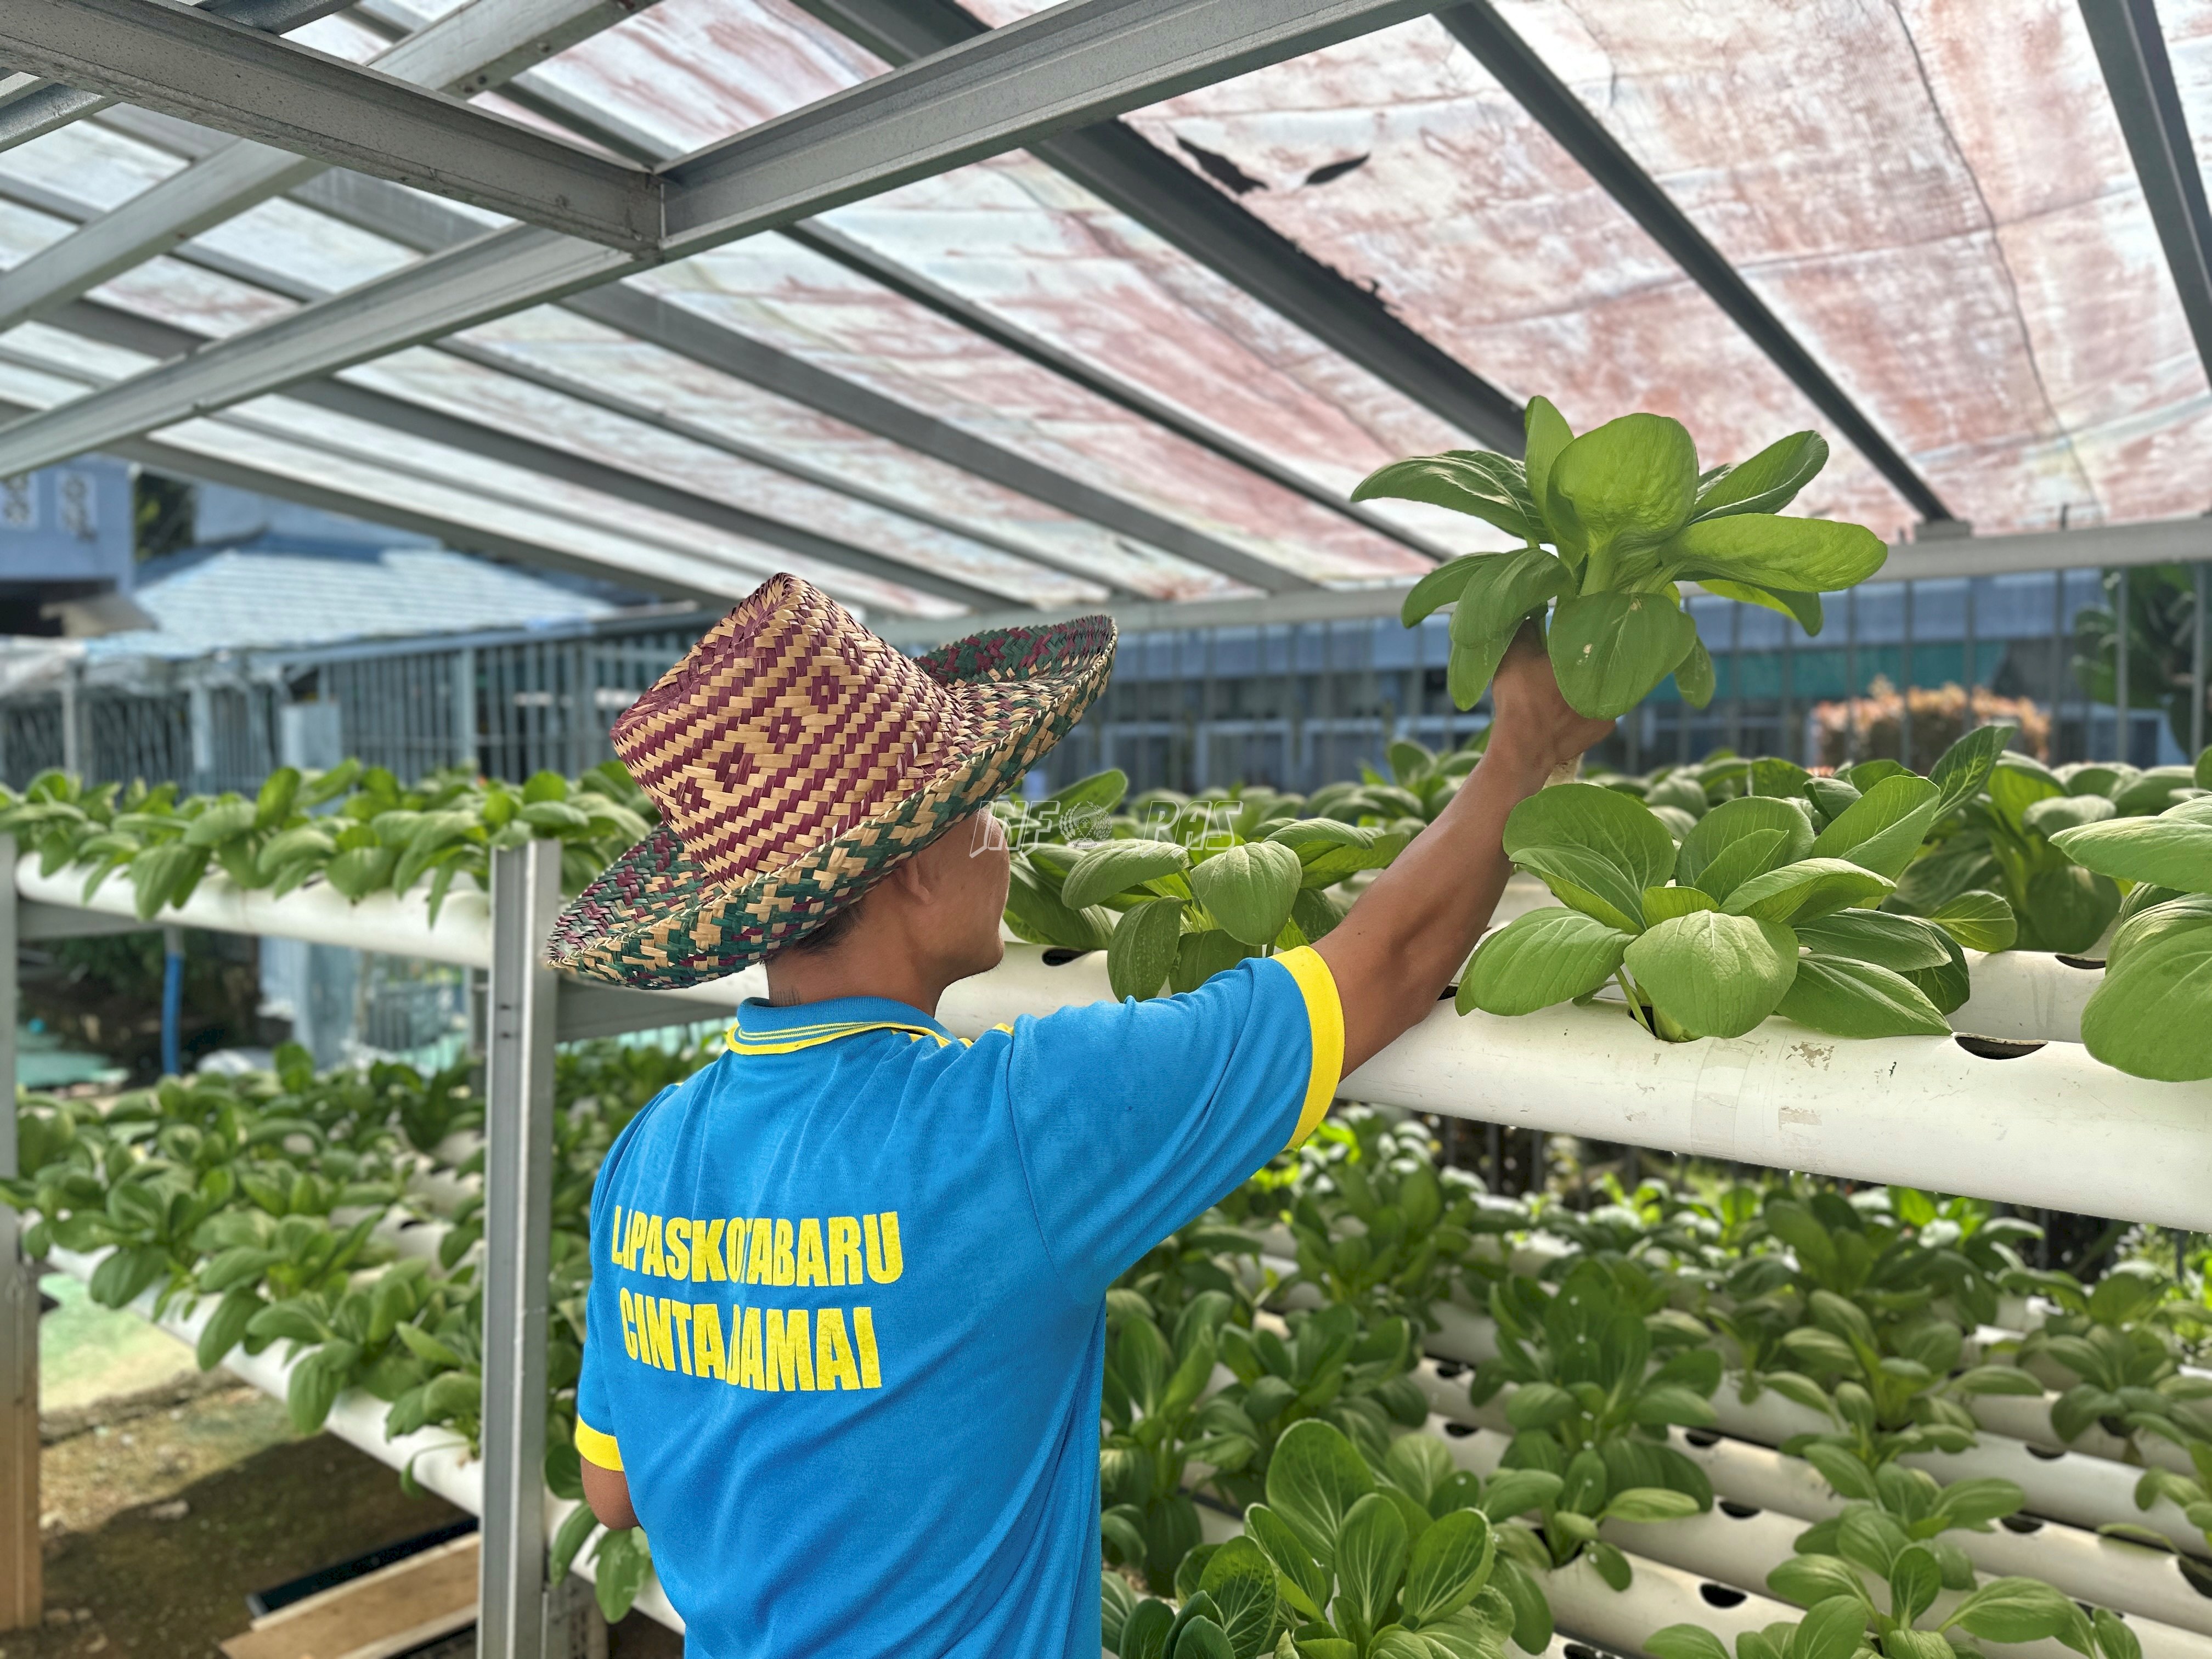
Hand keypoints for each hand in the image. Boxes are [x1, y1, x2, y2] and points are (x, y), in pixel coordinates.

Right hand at [1485, 621, 1614, 779]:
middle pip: (1599, 661)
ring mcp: (1611, 705)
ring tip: (1565, 689)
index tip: (1570, 632)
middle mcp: (1608, 678)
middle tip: (1566, 661)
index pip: (1594, 634)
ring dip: (1586, 685)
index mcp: (1589, 656)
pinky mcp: (1606, 727)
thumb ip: (1526, 629)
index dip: (1583, 632)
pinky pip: (1598, 710)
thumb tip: (1532, 614)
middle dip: (1585, 660)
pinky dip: (1586, 709)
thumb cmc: (1521, 697)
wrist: (1523, 747)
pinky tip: (1569, 710)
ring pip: (1601, 686)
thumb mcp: (1515, 654)